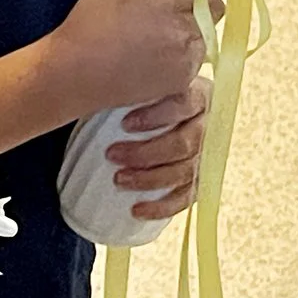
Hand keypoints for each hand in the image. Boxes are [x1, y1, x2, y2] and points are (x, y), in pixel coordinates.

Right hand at [48, 0, 224, 116]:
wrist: (76, 75)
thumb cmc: (90, 26)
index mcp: (168, 0)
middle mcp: (185, 30)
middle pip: (216, 9)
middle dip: (198, 6)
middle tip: (168, 9)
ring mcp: (187, 58)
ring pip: (206, 36)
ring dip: (190, 32)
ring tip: (158, 37)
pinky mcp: (183, 80)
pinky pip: (197, 60)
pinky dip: (184, 56)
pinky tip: (157, 56)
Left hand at [106, 76, 210, 218]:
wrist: (156, 115)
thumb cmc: (142, 99)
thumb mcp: (138, 87)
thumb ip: (128, 87)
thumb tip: (89, 89)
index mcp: (198, 95)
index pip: (184, 103)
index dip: (156, 115)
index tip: (125, 124)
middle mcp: (208, 124)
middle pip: (185, 142)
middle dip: (147, 152)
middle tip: (113, 155)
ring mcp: (207, 153)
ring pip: (186, 170)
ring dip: (151, 179)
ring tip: (119, 179)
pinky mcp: (200, 179)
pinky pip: (187, 196)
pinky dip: (163, 206)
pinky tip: (138, 210)